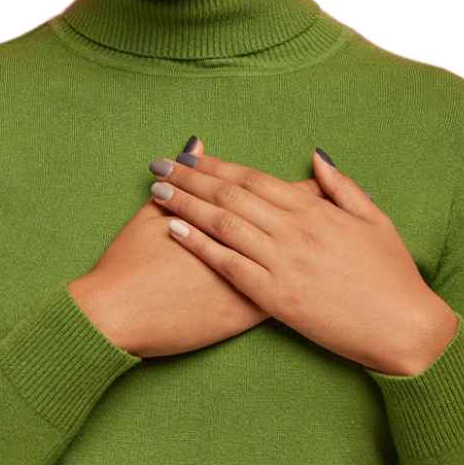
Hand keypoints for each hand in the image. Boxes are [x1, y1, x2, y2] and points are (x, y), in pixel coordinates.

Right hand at [70, 138, 331, 359]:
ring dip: (318, 249)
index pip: (272, 195)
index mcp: (225, 218)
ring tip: (342, 237)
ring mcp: (247, 281)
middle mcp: (243, 246)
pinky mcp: (243, 315)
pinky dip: (304, 285)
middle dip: (318, 213)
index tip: (318, 176)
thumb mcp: (152, 214)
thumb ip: (182, 183)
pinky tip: (323, 283)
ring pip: (295, 261)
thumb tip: (196, 149)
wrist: (118, 314)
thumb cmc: (130, 263)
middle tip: (345, 200)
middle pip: (292, 224)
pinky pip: (284, 296)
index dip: (297, 186)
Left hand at [149, 148, 456, 374]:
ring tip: (156, 190)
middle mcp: (293, 231)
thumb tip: (316, 155)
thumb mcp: (374, 220)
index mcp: (314, 210)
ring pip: (223, 225)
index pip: (254, 179)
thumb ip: (341, 186)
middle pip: (230, 196)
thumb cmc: (393, 276)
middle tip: (159, 163)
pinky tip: (174, 231)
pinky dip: (199, 246)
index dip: (218, 165)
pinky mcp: (277, 299)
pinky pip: (229, 266)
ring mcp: (283, 264)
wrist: (406, 329)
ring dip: (186, 204)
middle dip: (190, 177)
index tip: (190, 154)